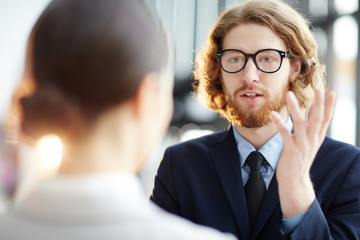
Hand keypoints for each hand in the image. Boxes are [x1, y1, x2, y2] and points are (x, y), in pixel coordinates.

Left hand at [270, 90, 335, 217]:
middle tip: (319, 89)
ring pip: (300, 123)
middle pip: (317, 119)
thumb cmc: (299, 160)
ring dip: (295, 108)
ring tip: (289, 94)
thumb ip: (312, 127)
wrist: (295, 181)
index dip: (329, 106)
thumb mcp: (309, 143)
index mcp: (317, 138)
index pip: (326, 119)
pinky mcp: (291, 151)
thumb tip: (314, 109)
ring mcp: (302, 146)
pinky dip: (279, 123)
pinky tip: (273, 114)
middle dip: (318, 103)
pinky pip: (285, 134)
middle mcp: (312, 141)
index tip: (331, 92)